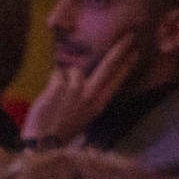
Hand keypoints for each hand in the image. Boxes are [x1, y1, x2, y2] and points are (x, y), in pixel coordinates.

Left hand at [20, 32, 139, 145]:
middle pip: (108, 65)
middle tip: (129, 35)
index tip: (136, 51)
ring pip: (73, 70)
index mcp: (99, 104)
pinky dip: (52, 82)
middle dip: (120, 48)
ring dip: (65, 78)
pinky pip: (56, 73)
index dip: (127, 64)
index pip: (117, 79)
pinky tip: (49, 97)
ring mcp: (75, 88)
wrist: (43, 143)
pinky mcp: (59, 85)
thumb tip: (88, 78)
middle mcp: (91, 94)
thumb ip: (90, 97)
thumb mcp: (84, 116)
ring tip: (57, 97)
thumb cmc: (62, 130)